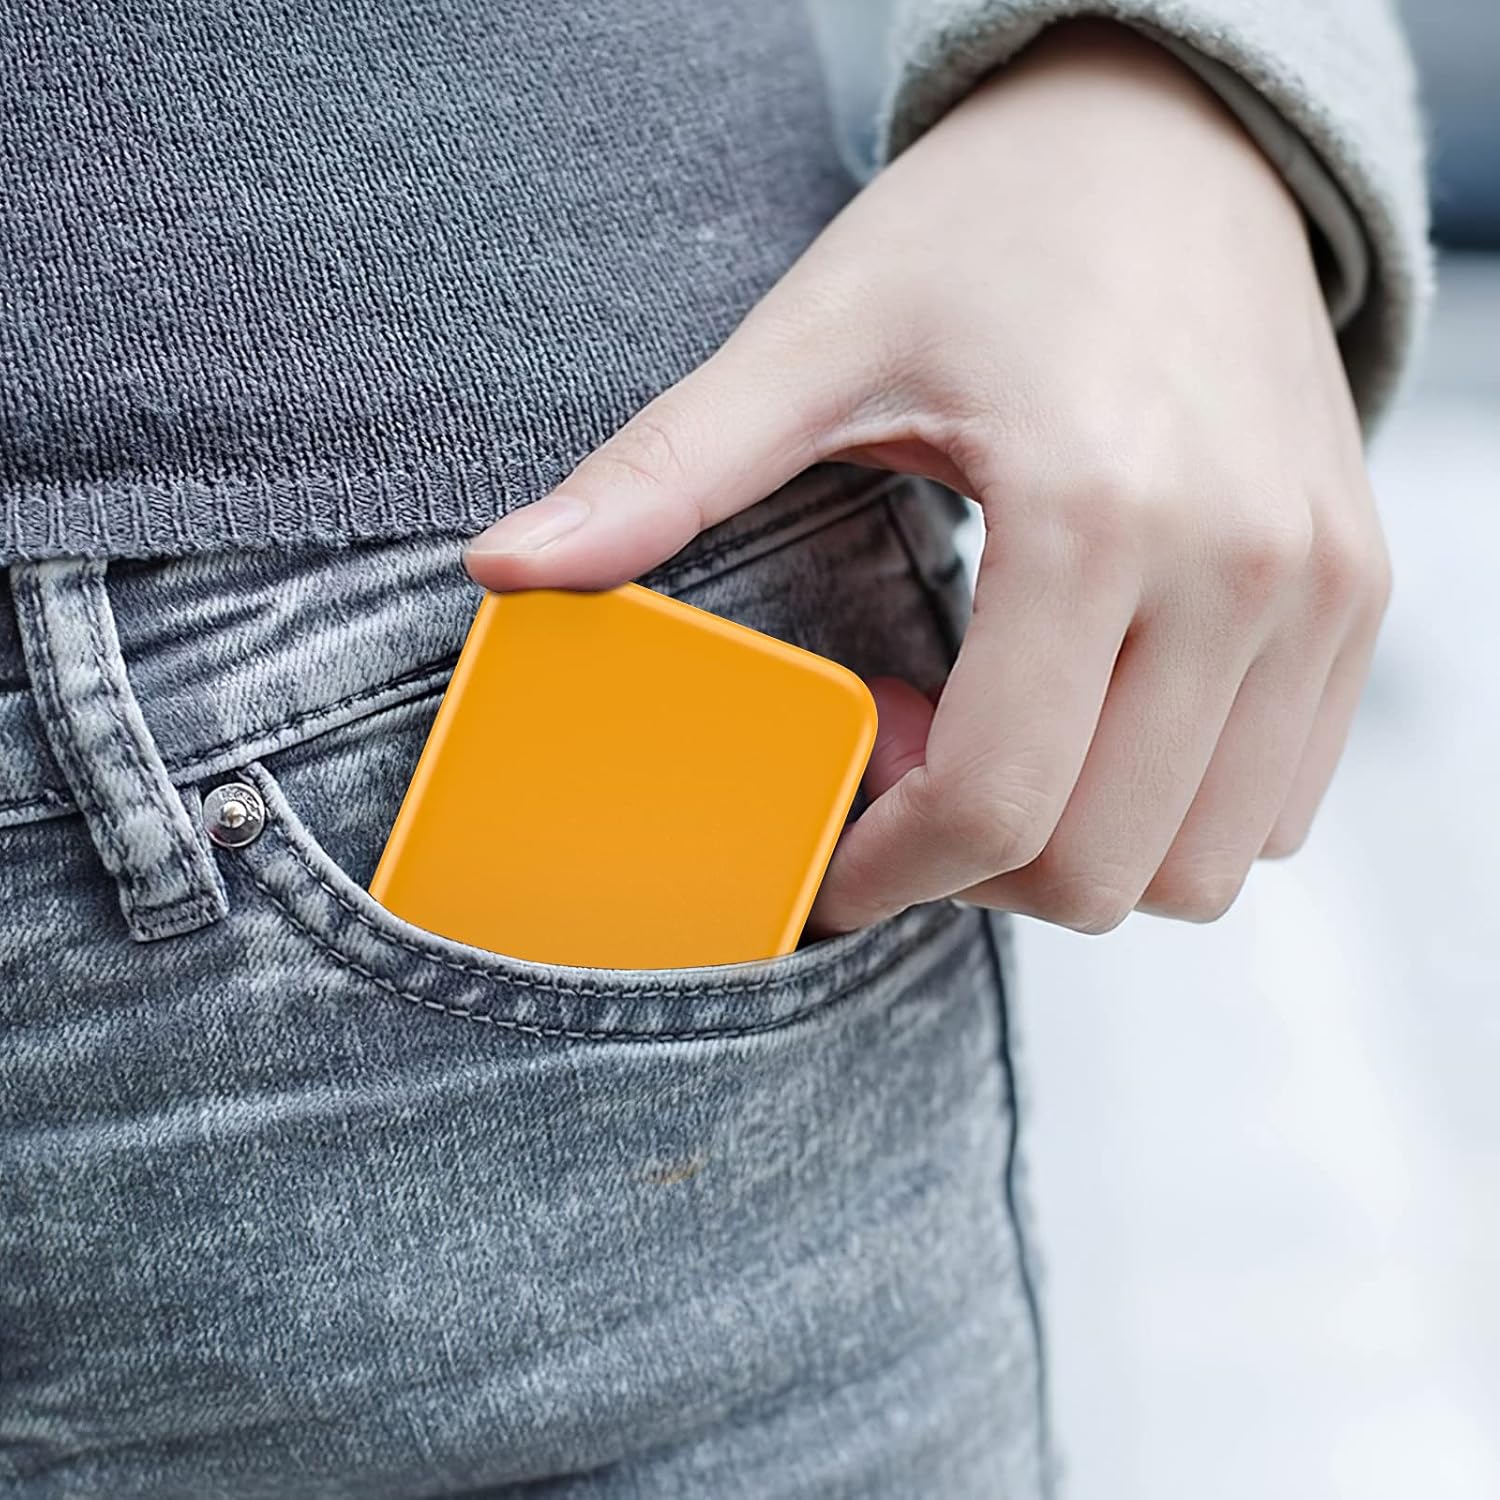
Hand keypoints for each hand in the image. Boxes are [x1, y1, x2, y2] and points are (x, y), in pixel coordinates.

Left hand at [463, 20, 1390, 936]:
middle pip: (1105, 866)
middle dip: (976, 872)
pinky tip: (1091, 720)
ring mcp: (1320, 592)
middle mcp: (1245, 569)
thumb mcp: (814, 341)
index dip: (889, 873)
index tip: (832, 868)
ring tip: (997, 741)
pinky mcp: (1355, 598)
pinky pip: (1276, 803)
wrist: (1170, 144)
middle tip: (902, 775)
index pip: (997, 802)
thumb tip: (508, 570)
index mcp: (1099, 513)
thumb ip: (668, 473)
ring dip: (1077, 850)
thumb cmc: (990, 234)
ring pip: (1203, 862)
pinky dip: (1171, 810)